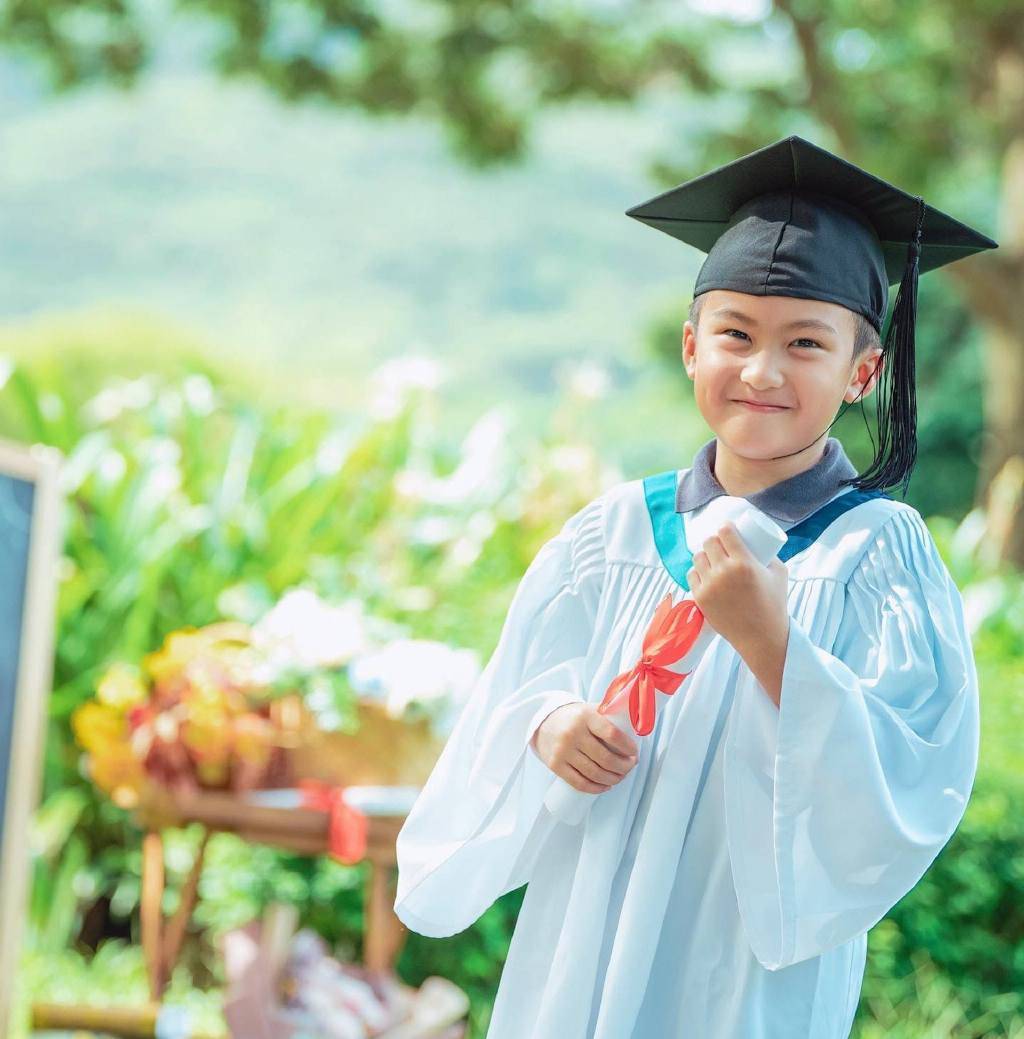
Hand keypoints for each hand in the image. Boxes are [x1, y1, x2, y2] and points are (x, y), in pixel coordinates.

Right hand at [530, 702, 638, 793]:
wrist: (544, 721)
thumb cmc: (575, 717)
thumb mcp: (591, 710)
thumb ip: (610, 717)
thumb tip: (637, 730)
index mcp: (585, 716)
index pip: (612, 735)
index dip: (627, 747)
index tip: (634, 752)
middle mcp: (573, 733)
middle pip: (605, 758)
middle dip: (624, 766)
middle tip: (630, 766)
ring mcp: (563, 751)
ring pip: (595, 773)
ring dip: (613, 779)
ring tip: (620, 776)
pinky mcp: (556, 765)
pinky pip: (579, 783)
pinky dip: (596, 788)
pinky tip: (606, 785)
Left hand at [686, 521, 789, 654]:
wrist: (761, 637)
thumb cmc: (773, 605)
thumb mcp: (779, 573)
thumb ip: (770, 556)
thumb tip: (760, 543)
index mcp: (744, 563)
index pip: (725, 533)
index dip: (725, 527)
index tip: (727, 529)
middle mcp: (724, 572)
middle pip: (709, 543)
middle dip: (714, 540)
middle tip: (720, 544)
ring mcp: (709, 586)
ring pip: (697, 558)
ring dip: (704, 555)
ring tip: (710, 557)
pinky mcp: (700, 598)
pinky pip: (691, 576)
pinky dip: (696, 572)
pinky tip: (702, 571)